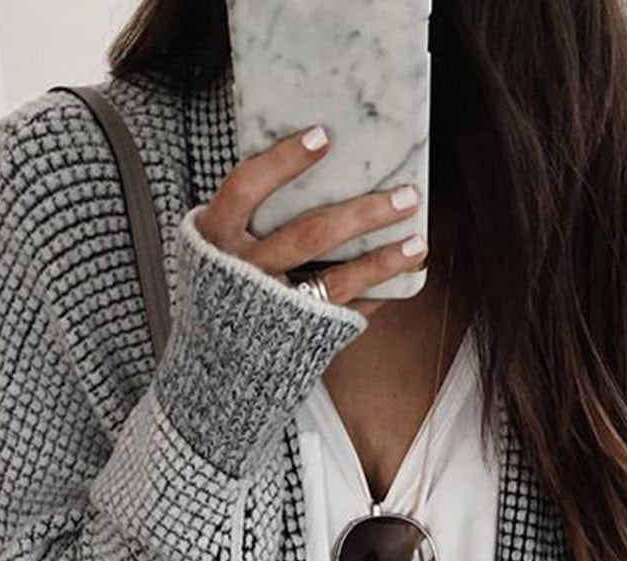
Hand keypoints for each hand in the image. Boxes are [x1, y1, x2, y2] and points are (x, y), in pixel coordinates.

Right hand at [194, 122, 427, 321]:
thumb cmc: (224, 279)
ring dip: (381, 262)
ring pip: (335, 281)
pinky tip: (400, 279)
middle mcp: (244, 272)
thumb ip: (253, 207)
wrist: (210, 357)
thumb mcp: (220, 239)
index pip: (246, 187)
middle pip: (308, 235)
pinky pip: (343, 313)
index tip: (323, 137)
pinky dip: (374, 297)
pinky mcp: (297, 335)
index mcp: (216, 237)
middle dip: (362, 214)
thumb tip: (318, 156)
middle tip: (405, 196)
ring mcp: (272, 307)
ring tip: (417, 244)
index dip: (283, 161)